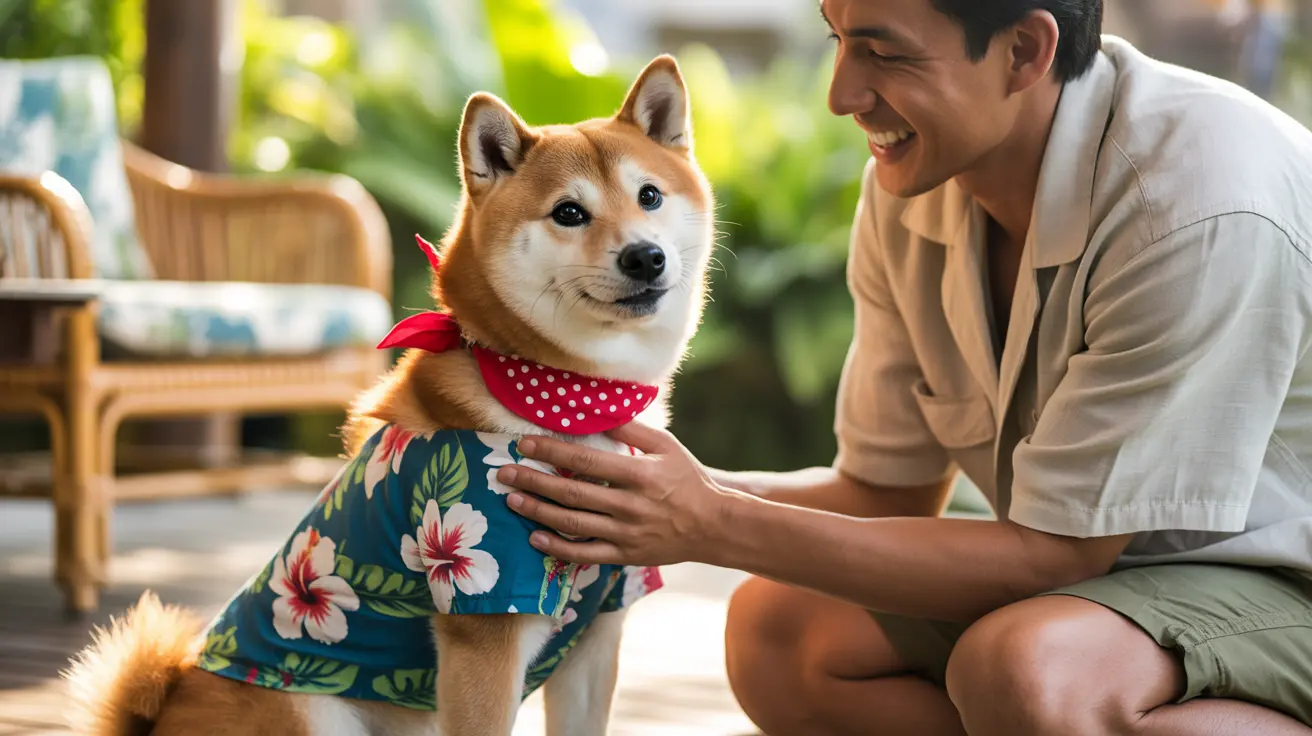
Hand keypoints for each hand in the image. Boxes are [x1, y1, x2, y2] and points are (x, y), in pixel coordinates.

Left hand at [498, 423, 735, 565]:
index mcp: (640, 475)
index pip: (587, 461)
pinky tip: (535, 537)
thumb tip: (598, 412)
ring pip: (574, 524)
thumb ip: (632, 430)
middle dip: (534, 482)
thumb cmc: (688, 480)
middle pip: (573, 493)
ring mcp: (627, 534)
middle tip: (505, 473)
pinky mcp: (626, 556)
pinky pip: (585, 555)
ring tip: (512, 501)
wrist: (714, 526)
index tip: (524, 444)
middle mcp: (630, 506)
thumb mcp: (667, 447)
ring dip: (538, 512)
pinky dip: (558, 548)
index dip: (553, 452)